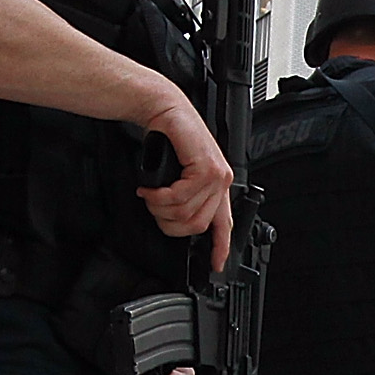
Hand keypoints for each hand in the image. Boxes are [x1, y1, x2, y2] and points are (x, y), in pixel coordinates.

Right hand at [135, 95, 234, 270]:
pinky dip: (160, 197)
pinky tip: (151, 190)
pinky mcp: (207, 168)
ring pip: (186, 213)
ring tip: (150, 195)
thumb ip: (183, 197)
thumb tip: (174, 222)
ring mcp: (217, 175)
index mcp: (218, 186)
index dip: (219, 248)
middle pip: (196, 226)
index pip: (224, 225)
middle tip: (153, 208)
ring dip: (160, 209)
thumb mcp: (176, 176)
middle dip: (168, 224)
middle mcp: (221, 182)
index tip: (213, 265)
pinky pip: (181, 198)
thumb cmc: (168, 140)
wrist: (163, 110)